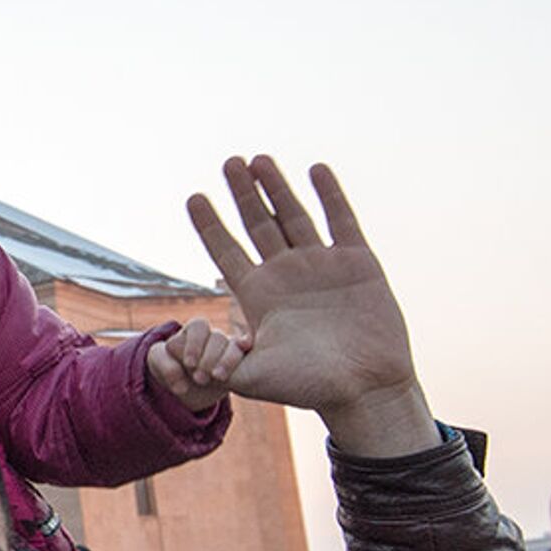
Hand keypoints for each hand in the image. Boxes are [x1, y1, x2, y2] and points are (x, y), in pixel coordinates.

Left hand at [145, 318, 248, 412]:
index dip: (195, 344)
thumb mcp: (160, 363)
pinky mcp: (238, 365)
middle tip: (199, 378)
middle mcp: (214, 337)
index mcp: (194, 331)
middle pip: (218, 337)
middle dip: (209, 358)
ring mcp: (228, 350)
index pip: (199, 327)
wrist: (184, 385)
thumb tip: (181, 384)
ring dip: (227, 362)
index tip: (189, 364)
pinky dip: (247, 354)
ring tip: (217, 378)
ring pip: (233, 347)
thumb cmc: (170, 367)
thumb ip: (165, 366)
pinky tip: (247, 352)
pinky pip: (246, 356)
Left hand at [185, 157, 435, 458]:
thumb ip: (220, 364)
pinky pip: (341, 221)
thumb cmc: (310, 388)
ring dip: (277, 187)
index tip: (193, 198)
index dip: (210, 226)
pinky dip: (330, 195)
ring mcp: (322, 266)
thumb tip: (185, 361)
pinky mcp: (358, 263)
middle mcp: (287, 275)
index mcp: (259, 297)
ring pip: (294, 216)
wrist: (366, 390)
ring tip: (259, 159)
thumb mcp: (254, 377)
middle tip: (229, 162)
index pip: (227, 252)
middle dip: (243, 194)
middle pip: (258, 225)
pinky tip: (316, 170)